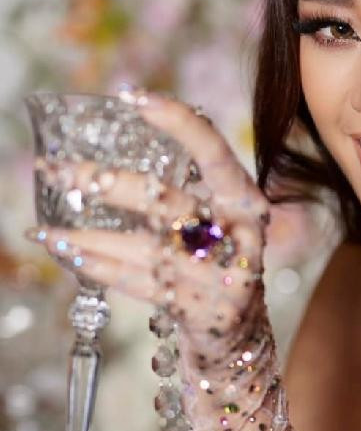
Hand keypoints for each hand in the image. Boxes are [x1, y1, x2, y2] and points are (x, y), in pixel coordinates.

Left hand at [27, 93, 271, 351]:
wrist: (242, 332)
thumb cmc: (217, 262)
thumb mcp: (214, 221)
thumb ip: (179, 193)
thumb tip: (105, 162)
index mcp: (244, 202)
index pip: (213, 151)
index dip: (176, 122)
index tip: (131, 98)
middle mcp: (238, 236)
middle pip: (165, 201)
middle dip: (104, 183)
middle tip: (56, 170)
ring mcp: (222, 277)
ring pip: (145, 249)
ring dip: (89, 240)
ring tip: (46, 233)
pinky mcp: (203, 311)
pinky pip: (140, 284)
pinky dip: (102, 268)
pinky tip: (71, 256)